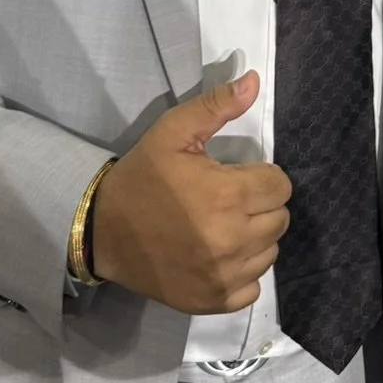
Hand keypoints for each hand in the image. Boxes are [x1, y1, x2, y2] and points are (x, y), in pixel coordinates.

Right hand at [90, 72, 290, 313]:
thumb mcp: (173, 131)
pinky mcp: (213, 301)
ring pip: (269, 252)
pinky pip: (253, 288)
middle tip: (231, 200)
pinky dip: (242, 272)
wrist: (102, 231)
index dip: (263, 176)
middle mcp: (233, 239)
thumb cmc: (142, 178)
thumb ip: (217, 106)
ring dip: (255, 237)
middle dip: (261, 204)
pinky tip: (220, 256)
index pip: (280, 185)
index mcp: (228, 195)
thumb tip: (255, 82)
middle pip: (280, 218)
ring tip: (224, 226)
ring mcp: (224, 276)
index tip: (238, 176)